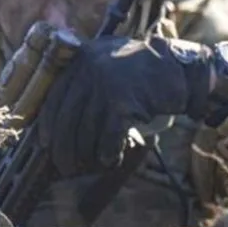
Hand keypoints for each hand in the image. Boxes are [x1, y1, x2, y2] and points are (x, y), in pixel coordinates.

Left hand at [35, 35, 213, 177]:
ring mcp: (106, 84)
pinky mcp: (123, 102)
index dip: (48, 126)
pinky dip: (108, 153)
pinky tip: (111, 160)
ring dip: (87, 154)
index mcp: (82, 59)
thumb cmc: (142, 74)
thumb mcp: (107, 67)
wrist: (182, 69)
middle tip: (66, 167)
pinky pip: (108, 138)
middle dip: (64, 148)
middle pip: (67, 119)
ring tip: (91, 165)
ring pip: (86, 131)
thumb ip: (84, 85)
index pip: (54, 98)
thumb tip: (57, 127)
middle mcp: (90, 68)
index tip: (46, 145)